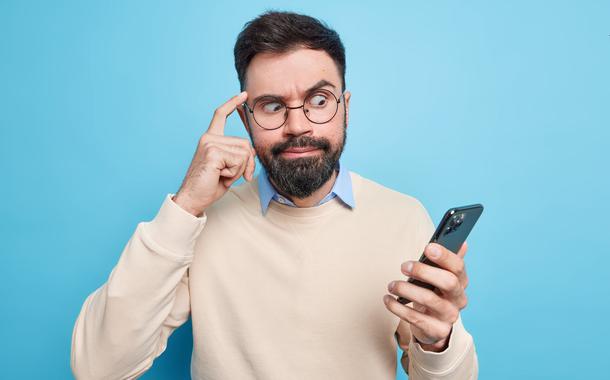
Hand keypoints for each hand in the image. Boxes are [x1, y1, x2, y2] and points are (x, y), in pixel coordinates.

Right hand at [173, 91, 255, 216]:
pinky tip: (219, 176)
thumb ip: (238, 155)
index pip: (221, 115)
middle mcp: (209, 138)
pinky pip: (239, 161)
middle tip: (230, 175)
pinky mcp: (213, 152)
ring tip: (222, 175)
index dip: (233, 104)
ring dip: (239, 170)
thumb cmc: (209, 185)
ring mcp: (210, 144)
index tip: (243, 95)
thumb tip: (252, 150)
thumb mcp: (228, 168)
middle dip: (247, 164)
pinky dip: (234, 173)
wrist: (193, 198)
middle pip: (245, 143)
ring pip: (244, 154)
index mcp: (210, 139)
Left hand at [384, 242, 468, 351]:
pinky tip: (388, 299)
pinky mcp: (436, 330)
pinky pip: (415, 318)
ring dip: (406, 289)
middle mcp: (458, 299)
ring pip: (429, 300)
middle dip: (424, 271)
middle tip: (404, 266)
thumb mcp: (440, 277)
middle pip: (448, 282)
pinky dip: (398, 307)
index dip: (445, 256)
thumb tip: (462, 242)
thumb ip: (447, 261)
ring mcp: (449, 316)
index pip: (458, 267)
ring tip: (391, 285)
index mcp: (461, 281)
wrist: (433, 326)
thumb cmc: (433, 294)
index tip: (427, 247)